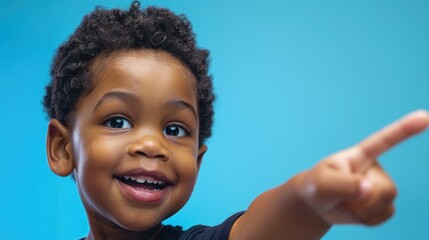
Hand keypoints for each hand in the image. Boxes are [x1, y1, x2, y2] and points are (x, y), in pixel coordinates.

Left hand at [296, 110, 428, 224]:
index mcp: (360, 155)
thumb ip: (343, 185)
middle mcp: (375, 169)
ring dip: (363, 210)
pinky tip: (355, 211)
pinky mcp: (383, 203)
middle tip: (342, 199)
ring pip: (386, 202)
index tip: (424, 117)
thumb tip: (368, 189)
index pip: (384, 141)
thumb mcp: (322, 184)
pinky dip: (366, 219)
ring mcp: (381, 186)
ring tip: (347, 203)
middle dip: (363, 201)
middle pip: (385, 188)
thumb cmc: (317, 187)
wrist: (318, 204)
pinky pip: (384, 215)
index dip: (405, 129)